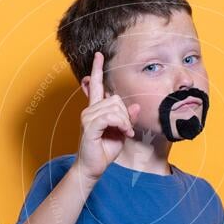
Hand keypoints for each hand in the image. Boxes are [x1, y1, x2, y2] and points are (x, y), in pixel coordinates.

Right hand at [75, 52, 140, 181]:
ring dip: (125, 121)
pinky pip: (111, 117)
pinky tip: (124, 133)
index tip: (99, 55)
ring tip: (125, 132)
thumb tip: (136, 105)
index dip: (97, 69)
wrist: (93, 168)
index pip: (95, 85)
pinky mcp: (90, 125)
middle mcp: (90, 110)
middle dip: (126, 114)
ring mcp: (88, 117)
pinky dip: (121, 124)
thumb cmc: (105, 150)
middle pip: (115, 98)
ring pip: (115, 107)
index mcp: (95, 109)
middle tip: (127, 129)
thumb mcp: (121, 132)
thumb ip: (127, 118)